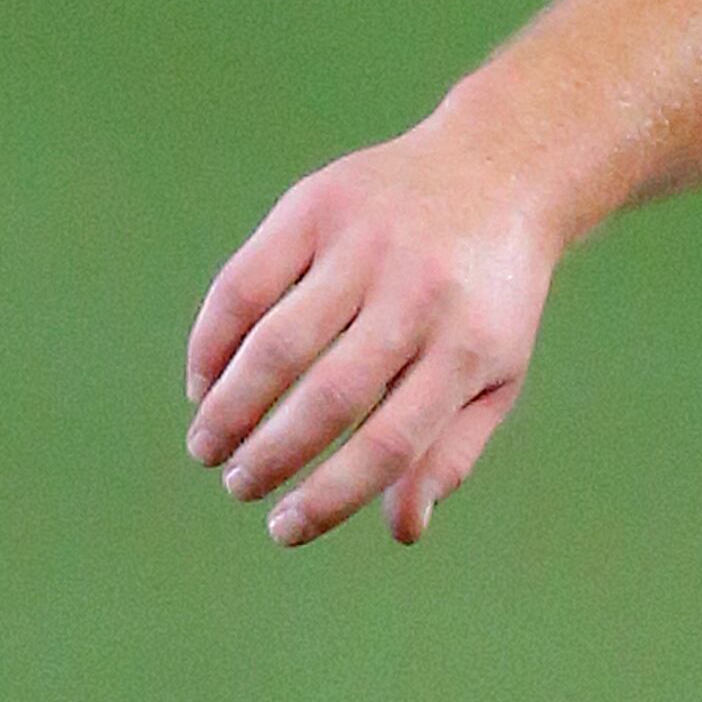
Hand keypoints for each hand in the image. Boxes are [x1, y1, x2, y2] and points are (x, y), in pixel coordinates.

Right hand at [185, 113, 563, 545]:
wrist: (497, 172)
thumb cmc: (492, 297)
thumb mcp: (497, 376)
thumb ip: (448, 452)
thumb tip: (402, 529)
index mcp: (469, 351)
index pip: (389, 444)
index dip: (331, 495)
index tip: (284, 529)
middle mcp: (416, 298)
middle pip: (328, 395)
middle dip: (271, 453)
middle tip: (238, 487)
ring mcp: (363, 248)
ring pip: (277, 339)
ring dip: (229, 404)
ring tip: (207, 447)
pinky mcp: (316, 207)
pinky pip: (247, 281)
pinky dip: (214, 337)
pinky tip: (203, 382)